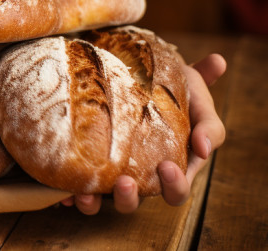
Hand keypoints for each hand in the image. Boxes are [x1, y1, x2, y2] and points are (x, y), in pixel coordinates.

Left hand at [61, 53, 227, 213]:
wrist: (137, 64)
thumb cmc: (175, 85)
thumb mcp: (197, 95)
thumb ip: (208, 118)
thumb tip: (206, 142)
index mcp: (172, 166)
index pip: (176, 189)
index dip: (174, 185)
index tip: (167, 166)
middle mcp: (140, 175)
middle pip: (137, 202)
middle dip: (130, 199)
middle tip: (125, 182)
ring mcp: (112, 170)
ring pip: (102, 199)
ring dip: (95, 202)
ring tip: (85, 192)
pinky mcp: (87, 162)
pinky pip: (75, 185)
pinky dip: (66, 194)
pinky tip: (60, 193)